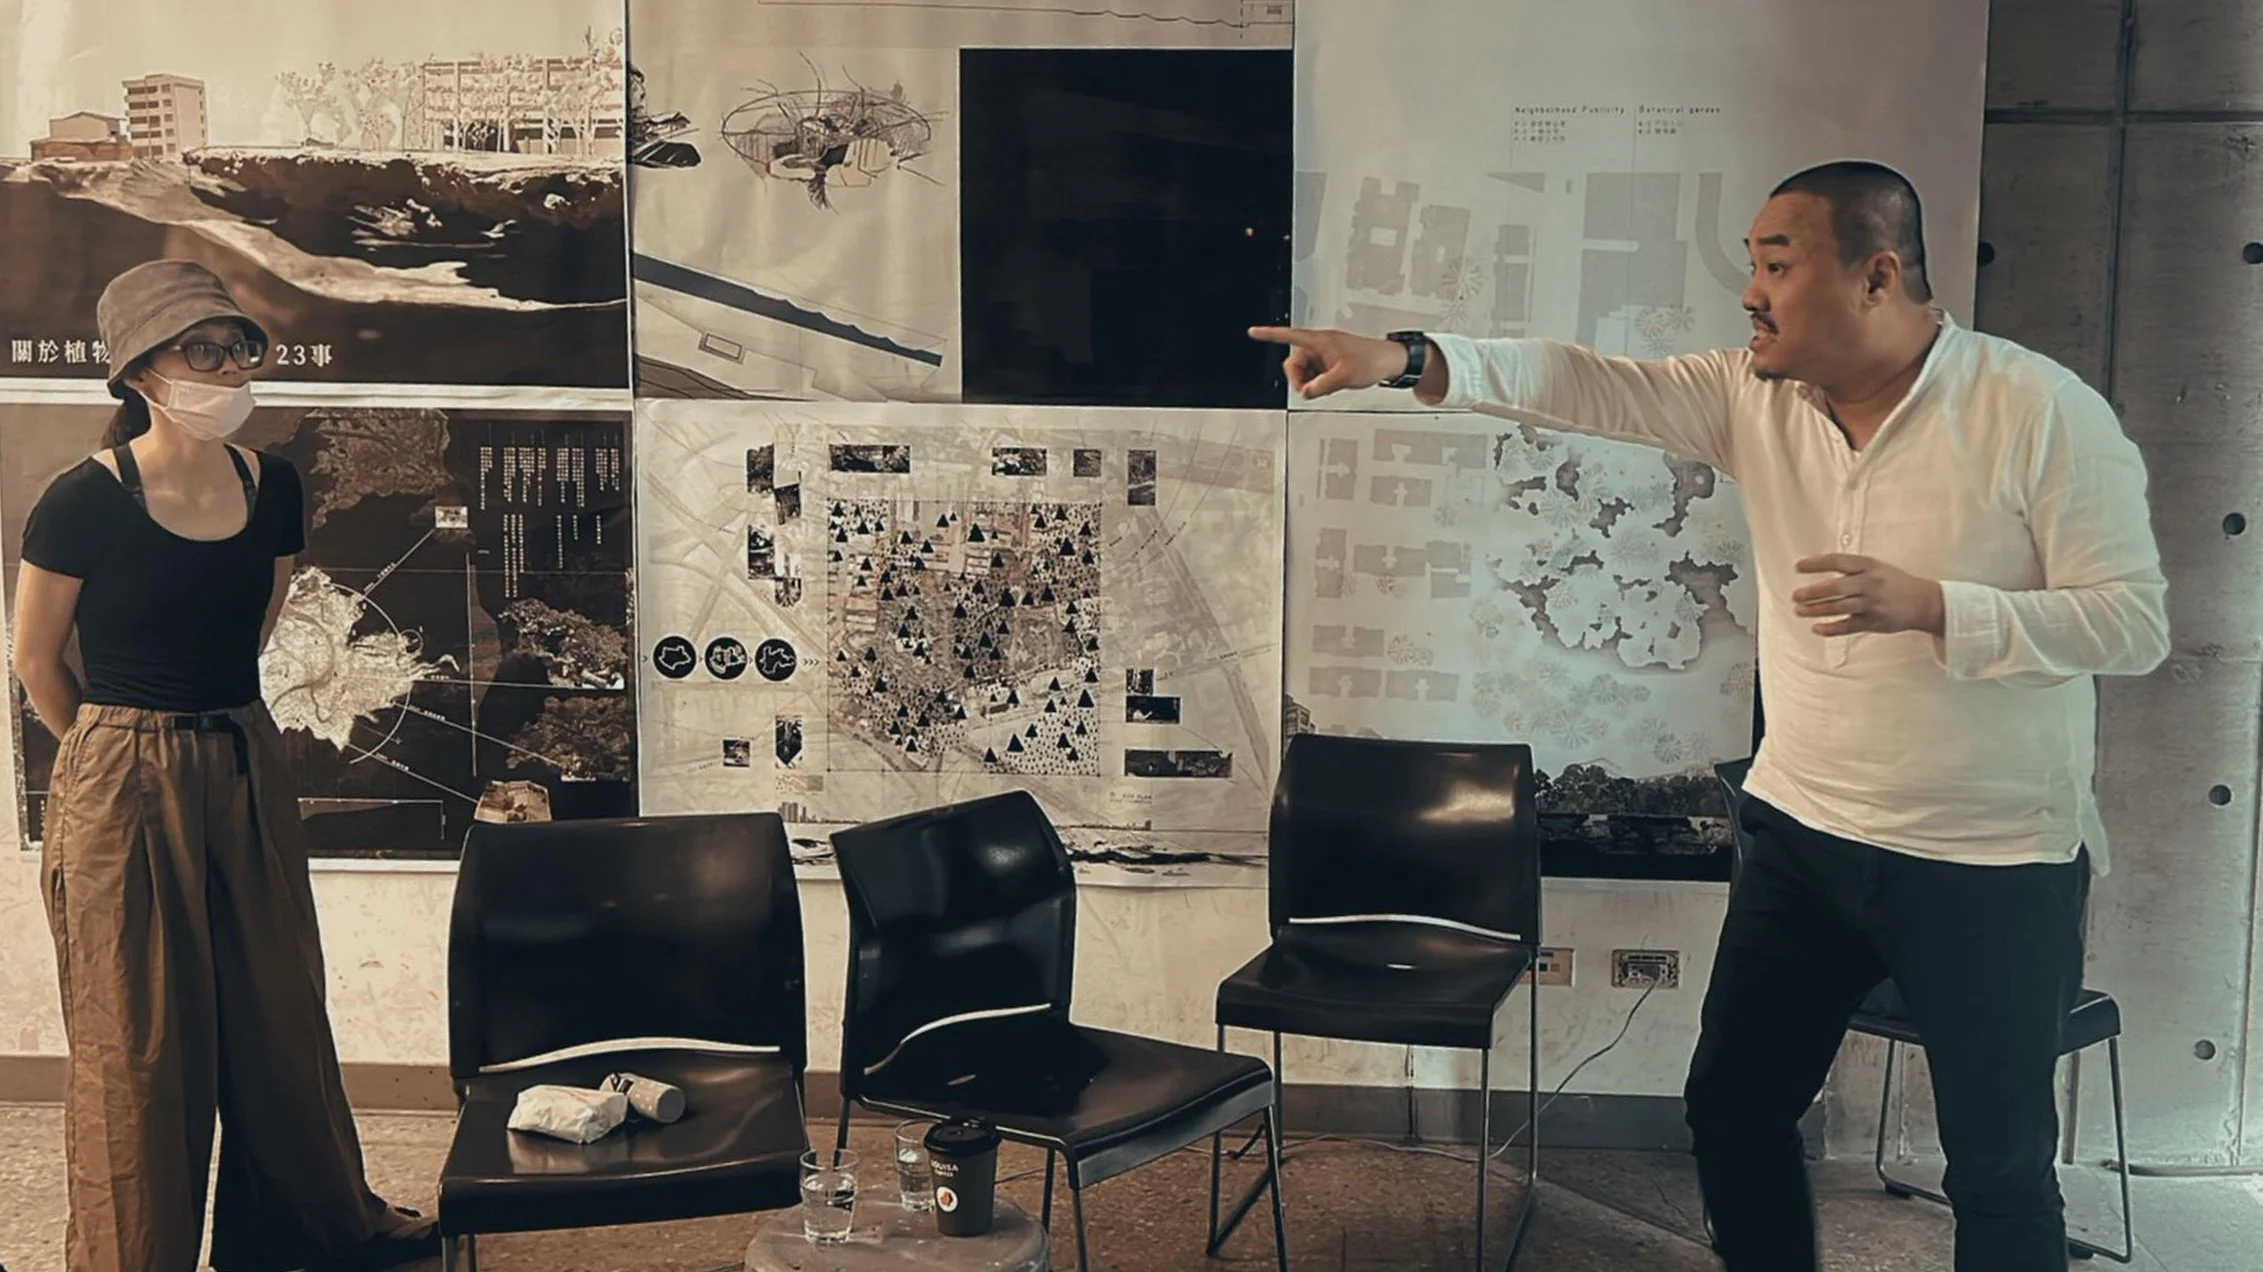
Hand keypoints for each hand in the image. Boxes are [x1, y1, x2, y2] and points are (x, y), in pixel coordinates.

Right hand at [1247, 325, 1409, 398]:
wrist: (1391, 361)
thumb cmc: (1372, 360)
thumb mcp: (1343, 377)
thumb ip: (1319, 386)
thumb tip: (1306, 392)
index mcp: (1321, 341)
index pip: (1289, 335)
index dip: (1269, 334)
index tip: (1253, 332)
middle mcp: (1321, 346)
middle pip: (1294, 362)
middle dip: (1299, 378)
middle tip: (1311, 389)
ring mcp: (1326, 355)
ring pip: (1305, 371)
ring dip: (1311, 383)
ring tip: (1327, 387)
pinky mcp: (1332, 363)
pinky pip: (1316, 375)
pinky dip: (1319, 383)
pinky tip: (1331, 386)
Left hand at [1792, 554, 1945, 636]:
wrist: (1924, 602)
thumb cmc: (1893, 582)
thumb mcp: (1875, 567)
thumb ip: (1851, 568)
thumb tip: (1817, 566)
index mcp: (1869, 566)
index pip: (1838, 561)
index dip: (1816, 564)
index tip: (1797, 567)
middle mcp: (1870, 583)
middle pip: (1836, 587)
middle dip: (1813, 592)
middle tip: (1795, 595)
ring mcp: (1872, 604)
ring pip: (1840, 608)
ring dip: (1816, 610)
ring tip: (1799, 610)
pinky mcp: (1874, 622)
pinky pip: (1848, 626)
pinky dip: (1831, 629)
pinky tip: (1816, 628)